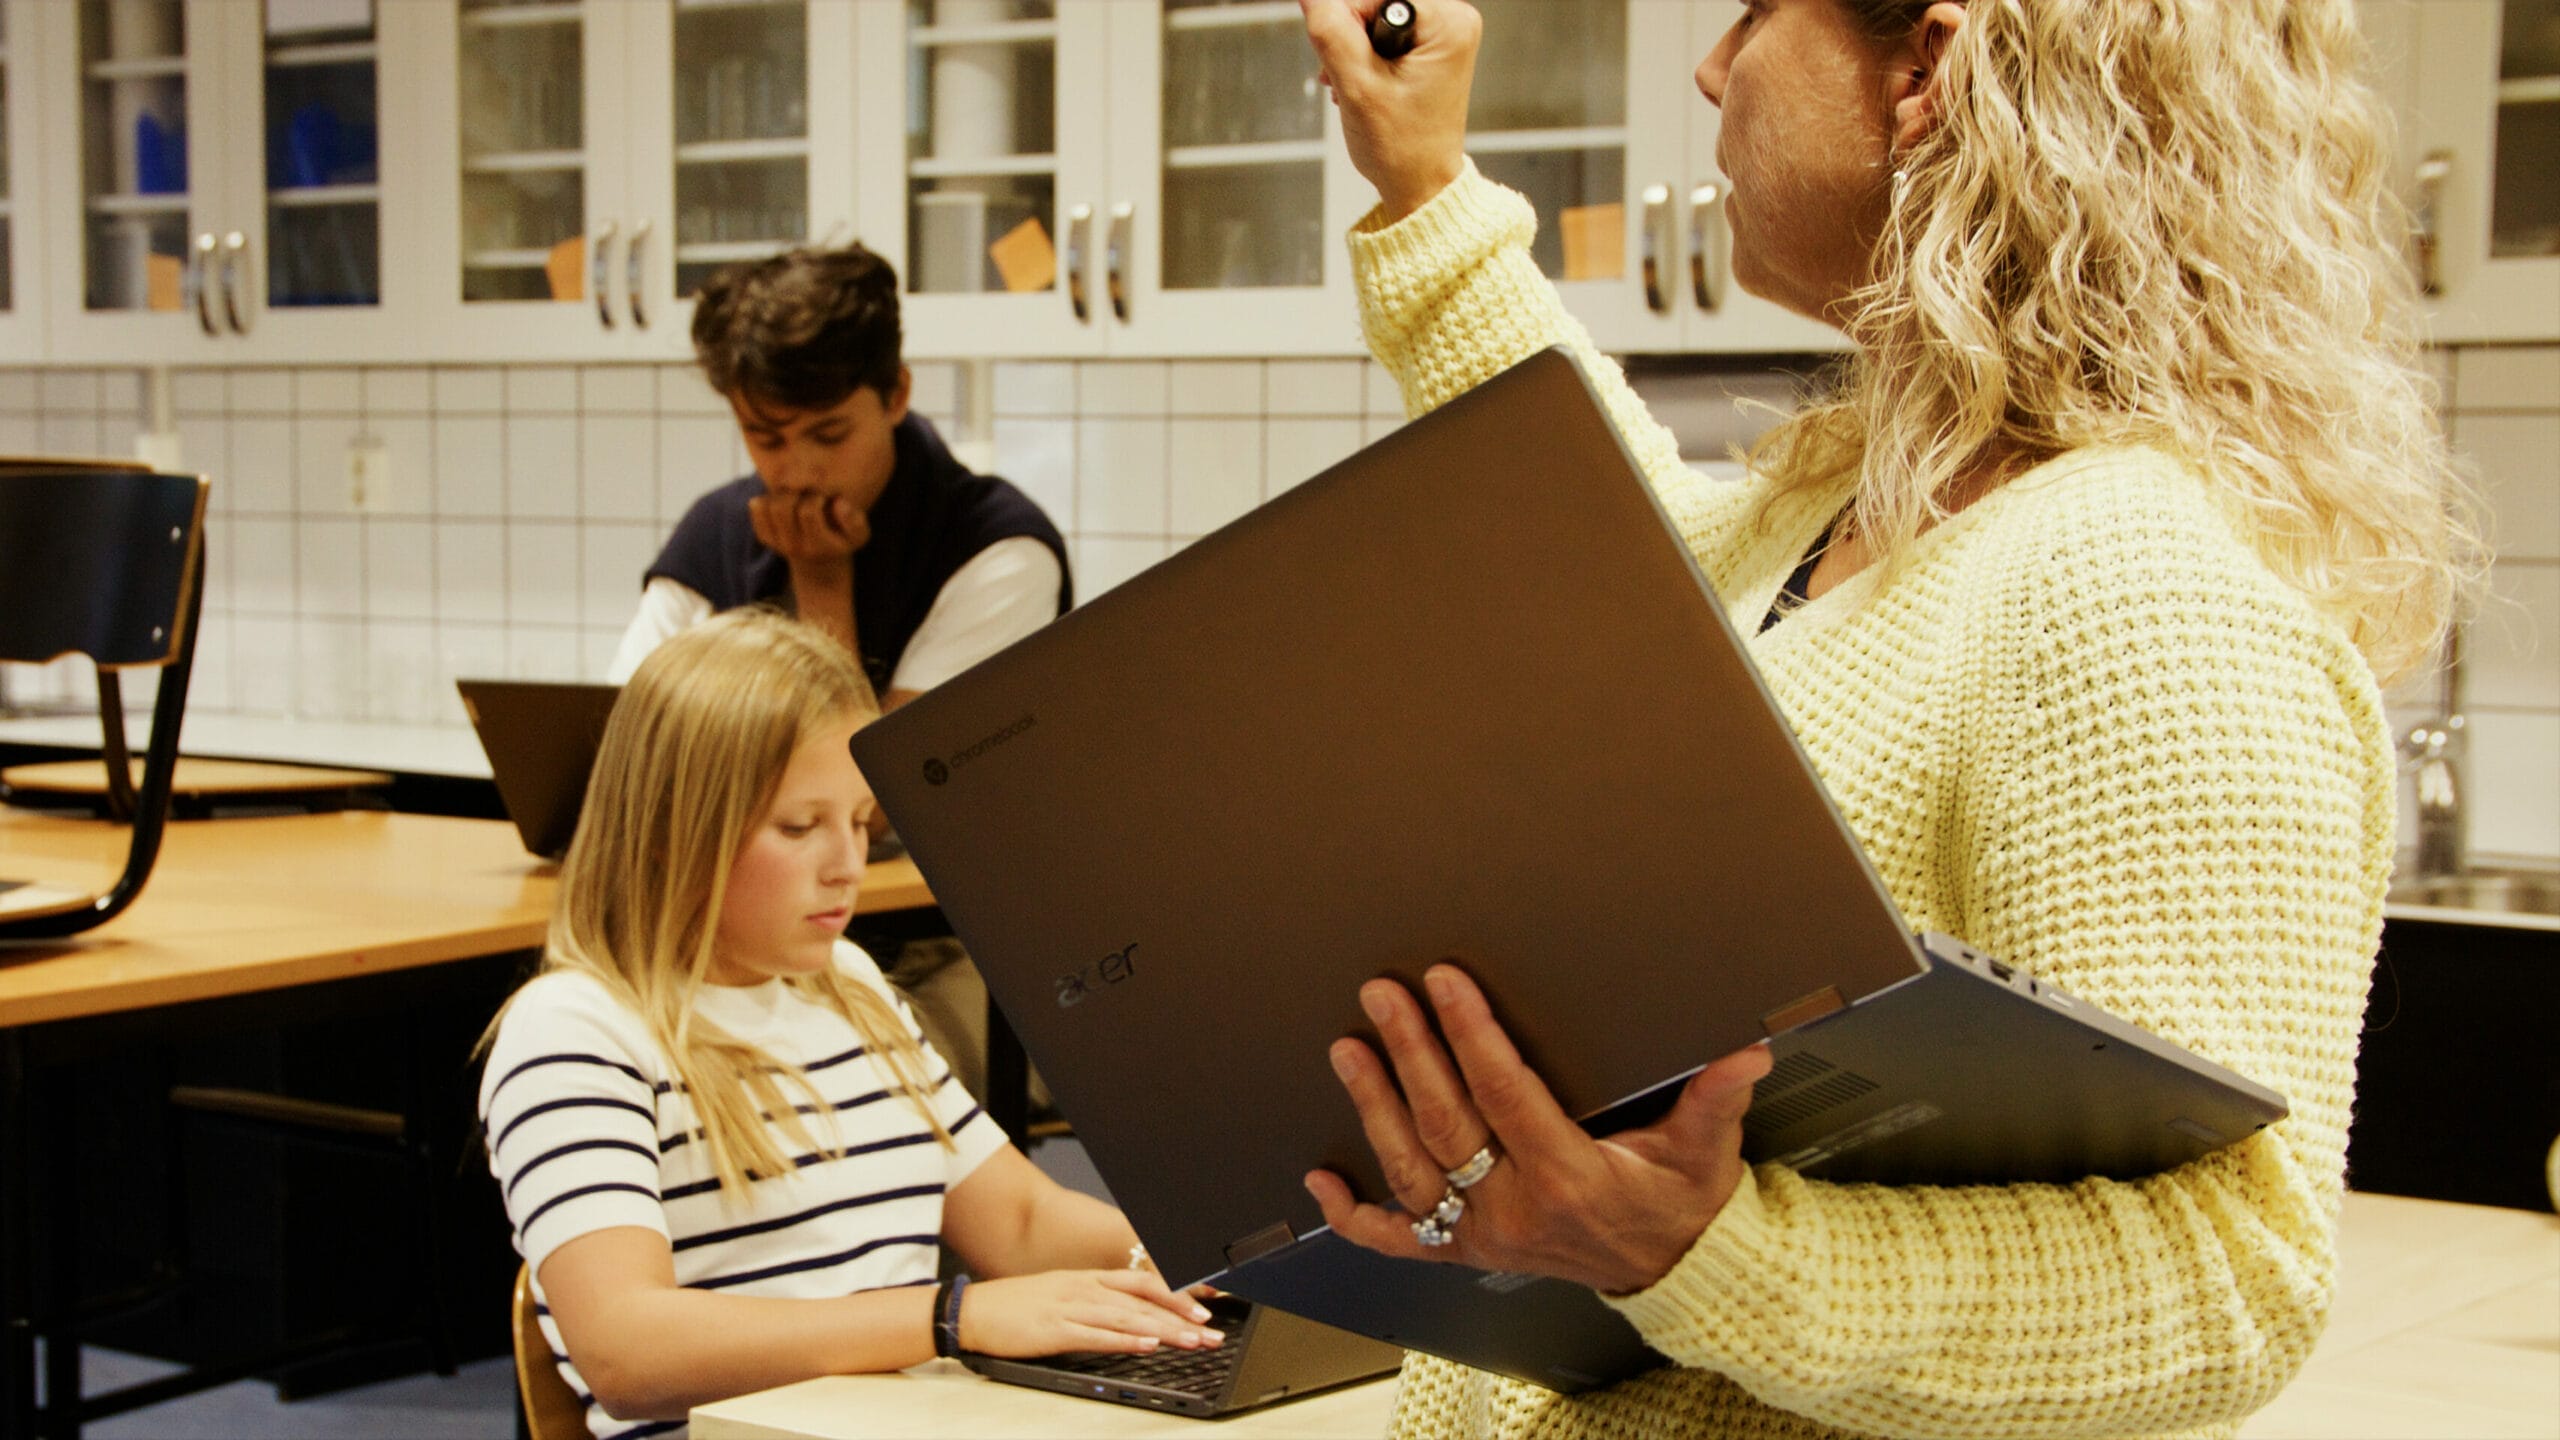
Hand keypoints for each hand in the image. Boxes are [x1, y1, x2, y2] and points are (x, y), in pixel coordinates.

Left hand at [748, 487, 868, 569]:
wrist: (821, 561)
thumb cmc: (841, 538)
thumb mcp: (859, 534)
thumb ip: (854, 520)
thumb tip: (838, 503)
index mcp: (819, 546)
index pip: (808, 512)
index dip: (816, 496)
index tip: (824, 498)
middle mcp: (795, 548)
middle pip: (782, 507)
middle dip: (795, 492)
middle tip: (807, 494)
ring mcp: (777, 544)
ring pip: (768, 505)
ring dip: (782, 493)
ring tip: (796, 496)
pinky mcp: (764, 537)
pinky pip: (757, 507)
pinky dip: (768, 497)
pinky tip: (784, 501)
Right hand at [958, 1270, 1225, 1359]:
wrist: (972, 1310)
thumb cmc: (1015, 1306)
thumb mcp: (1061, 1295)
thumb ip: (1094, 1303)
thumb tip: (1127, 1318)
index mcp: (1087, 1279)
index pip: (1142, 1283)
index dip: (1176, 1293)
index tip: (1204, 1307)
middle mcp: (1085, 1289)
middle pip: (1143, 1301)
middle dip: (1181, 1316)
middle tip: (1212, 1331)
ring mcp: (1071, 1308)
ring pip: (1128, 1318)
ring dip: (1164, 1330)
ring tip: (1193, 1341)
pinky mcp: (1055, 1330)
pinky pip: (1097, 1336)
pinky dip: (1126, 1341)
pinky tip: (1148, 1346)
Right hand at [1298, 0, 1480, 218]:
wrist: (1419, 183)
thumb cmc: (1402, 148)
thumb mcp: (1356, 84)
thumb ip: (1330, 29)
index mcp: (1448, 24)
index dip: (1347, 20)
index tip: (1343, 59)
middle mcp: (1453, 20)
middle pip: (1376, 0)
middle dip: (1350, 34)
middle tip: (1347, 74)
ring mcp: (1443, 33)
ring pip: (1375, 14)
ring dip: (1353, 47)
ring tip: (1354, 85)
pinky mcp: (1430, 46)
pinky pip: (1384, 29)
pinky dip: (1364, 53)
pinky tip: (1362, 82)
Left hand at [1304, 964, 1772, 1295]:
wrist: (1675, 1273)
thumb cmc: (1682, 1203)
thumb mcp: (1708, 1149)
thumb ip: (1718, 1097)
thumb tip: (1747, 1052)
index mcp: (1569, 1177)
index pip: (1505, 1093)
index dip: (1471, 1035)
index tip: (1444, 983)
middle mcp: (1516, 1210)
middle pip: (1447, 1123)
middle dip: (1411, 1052)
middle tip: (1383, 996)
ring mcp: (1484, 1235)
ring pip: (1411, 1171)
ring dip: (1373, 1108)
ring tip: (1348, 1049)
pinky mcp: (1467, 1252)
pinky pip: (1398, 1241)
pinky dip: (1353, 1216)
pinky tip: (1319, 1180)